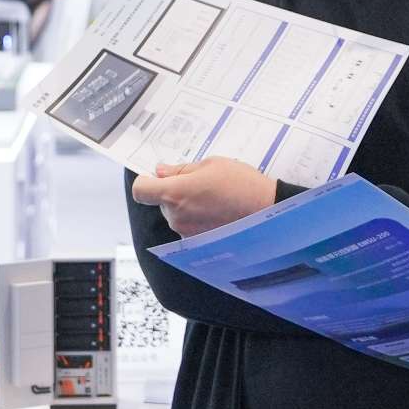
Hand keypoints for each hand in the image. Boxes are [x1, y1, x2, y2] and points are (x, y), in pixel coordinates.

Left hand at [134, 158, 276, 236]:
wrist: (268, 212)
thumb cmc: (241, 184)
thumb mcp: (211, 165)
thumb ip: (180, 170)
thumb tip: (161, 171)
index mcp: (175, 193)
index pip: (141, 190)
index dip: (145, 181)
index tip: (156, 177)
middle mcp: (176, 216)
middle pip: (160, 202)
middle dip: (173, 191)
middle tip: (200, 183)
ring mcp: (186, 232)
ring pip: (175, 214)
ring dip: (186, 205)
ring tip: (213, 198)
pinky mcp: (198, 243)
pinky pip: (188, 226)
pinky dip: (196, 219)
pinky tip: (217, 212)